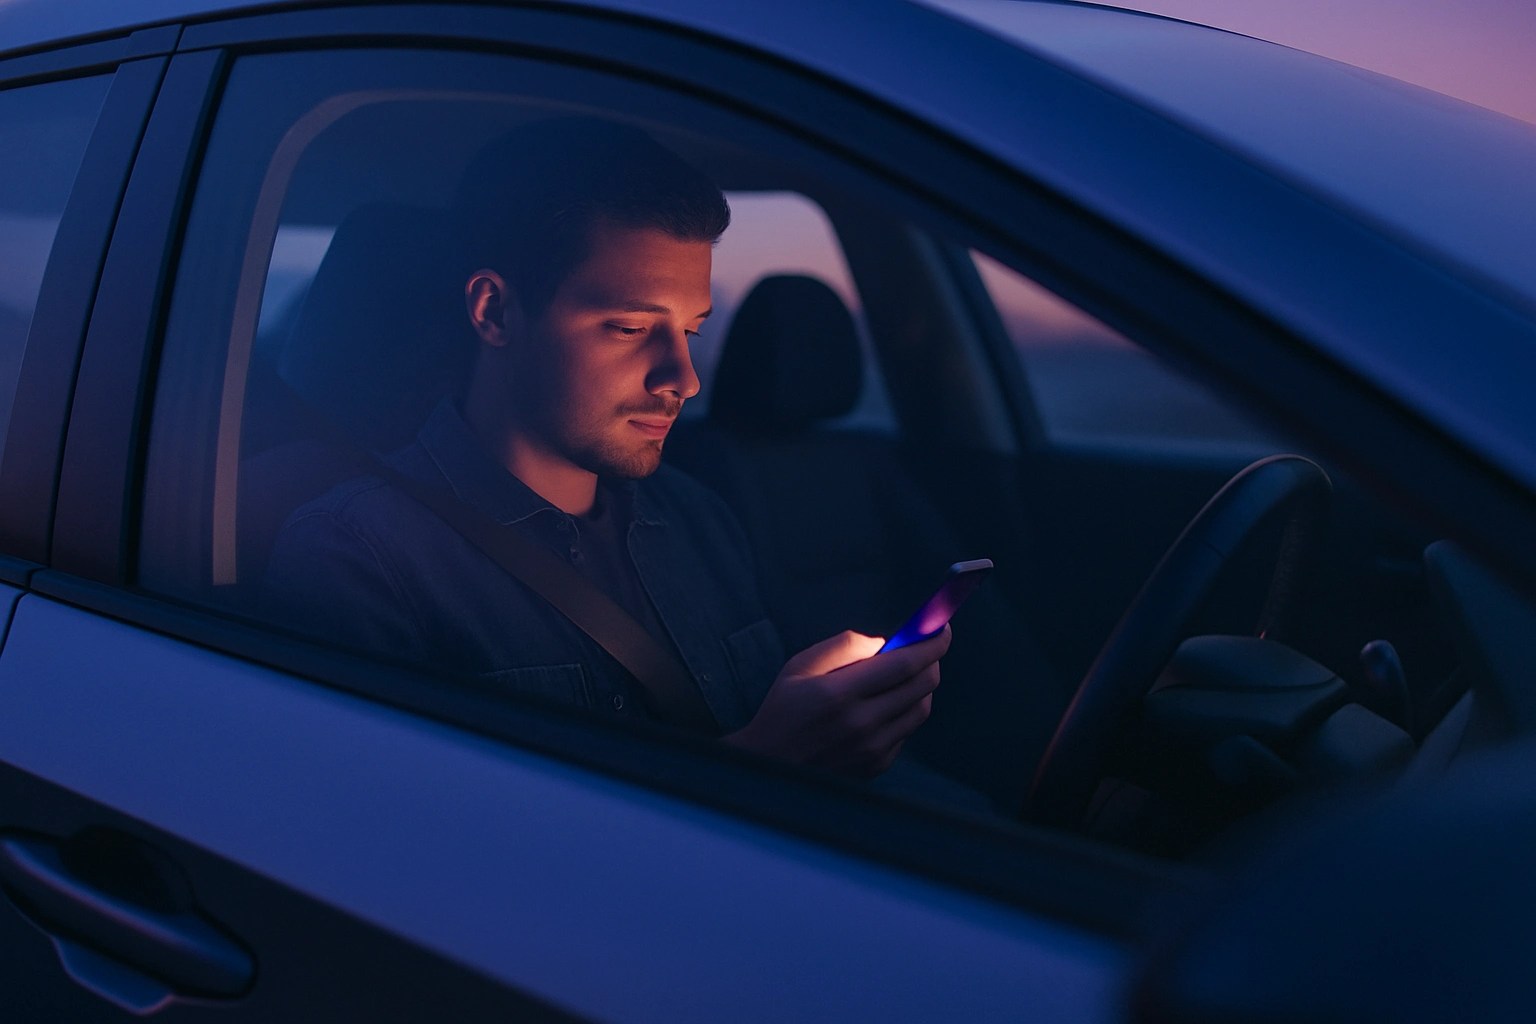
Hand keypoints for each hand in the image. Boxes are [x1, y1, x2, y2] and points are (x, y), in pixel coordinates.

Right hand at [723, 627, 949, 777]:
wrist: (770, 768)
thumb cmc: (783, 710)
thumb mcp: (800, 666)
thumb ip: (843, 648)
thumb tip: (885, 641)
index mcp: (839, 694)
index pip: (904, 664)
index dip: (930, 643)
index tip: (941, 628)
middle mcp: (862, 724)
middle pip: (922, 685)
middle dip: (931, 660)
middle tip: (926, 647)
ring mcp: (872, 749)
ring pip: (921, 710)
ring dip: (921, 686)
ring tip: (902, 676)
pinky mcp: (876, 766)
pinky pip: (907, 731)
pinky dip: (905, 712)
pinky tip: (884, 706)